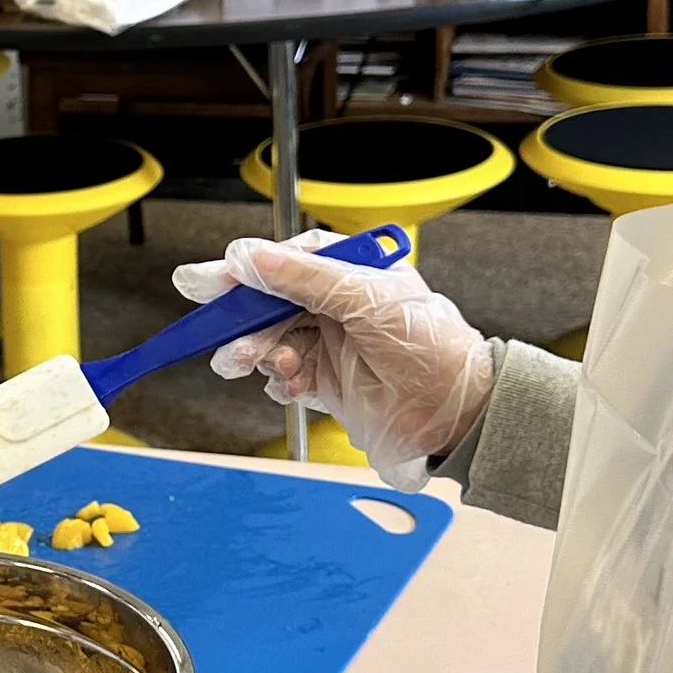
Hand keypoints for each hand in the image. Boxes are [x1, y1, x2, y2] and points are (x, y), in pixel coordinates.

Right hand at [172, 231, 492, 490]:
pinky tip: (292, 383)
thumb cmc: (433, 350)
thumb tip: (253, 257)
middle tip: (217, 331)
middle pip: (271, 303)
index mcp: (354, 272)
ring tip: (251, 362)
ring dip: (257, 352)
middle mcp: (339, 306)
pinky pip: (284, 376)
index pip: (290, 261)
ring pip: (271, 340)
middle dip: (243, 318)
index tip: (218, 279)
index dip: (251, 269)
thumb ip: (306, 278)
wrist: (456, 415)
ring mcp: (331, 345)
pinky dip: (279, 381)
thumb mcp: (367, 300)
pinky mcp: (327, 382)